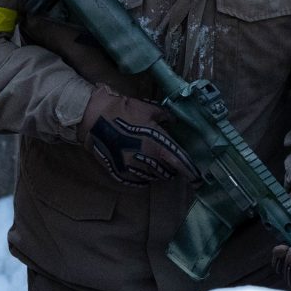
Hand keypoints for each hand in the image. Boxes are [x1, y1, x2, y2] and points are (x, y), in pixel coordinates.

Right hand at [78, 87, 197, 185]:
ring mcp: (133, 168)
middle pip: (168, 172)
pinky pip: (138, 181)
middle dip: (173, 169)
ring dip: (159, 173)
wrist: (93, 118)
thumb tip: (173, 121)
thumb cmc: (122, 111)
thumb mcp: (147, 109)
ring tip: (158, 165)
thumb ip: (164, 117)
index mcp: (157, 144)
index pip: (179, 162)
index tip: (196, 175)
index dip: (189, 169)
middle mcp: (147, 160)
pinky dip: (144, 178)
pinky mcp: (120, 172)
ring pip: (154, 177)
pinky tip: (143, 171)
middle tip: (173, 162)